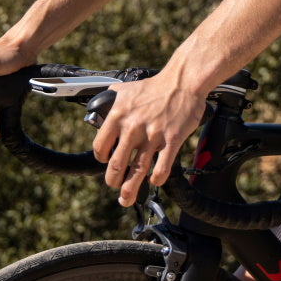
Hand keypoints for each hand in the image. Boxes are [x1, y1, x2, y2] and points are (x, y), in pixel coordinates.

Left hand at [92, 74, 205, 205]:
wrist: (182, 82)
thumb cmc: (154, 86)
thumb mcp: (124, 90)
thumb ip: (109, 103)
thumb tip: (98, 115)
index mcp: (118, 115)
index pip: (100, 147)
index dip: (102, 158)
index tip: (107, 161)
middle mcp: (133, 127)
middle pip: (115, 165)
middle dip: (113, 181)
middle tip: (116, 185)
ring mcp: (153, 135)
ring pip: (137, 172)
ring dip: (130, 190)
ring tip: (127, 199)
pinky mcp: (172, 140)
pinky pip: (161, 168)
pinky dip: (156, 179)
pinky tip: (154, 181)